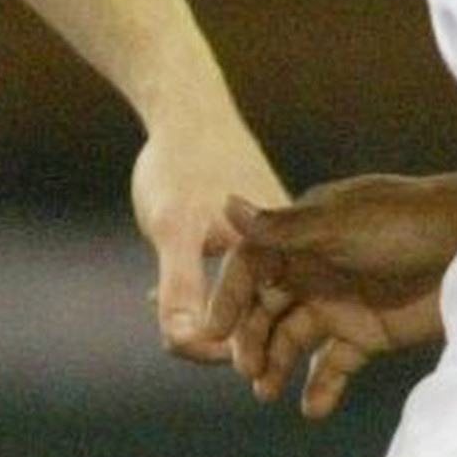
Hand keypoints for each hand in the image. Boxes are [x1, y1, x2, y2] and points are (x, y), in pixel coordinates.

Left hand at [131, 113, 287, 361]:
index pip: (261, 329)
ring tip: (175, 318)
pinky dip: (203, 284)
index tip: (179, 343)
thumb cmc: (182, 165)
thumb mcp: (173, 231)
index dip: (221, 350)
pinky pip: (234, 270)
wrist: (186, 106)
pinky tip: (166, 288)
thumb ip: (180, 288)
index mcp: (282, 254)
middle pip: (258, 315)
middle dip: (219, 334)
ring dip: (210, 311)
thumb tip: (186, 343)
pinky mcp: (256, 227)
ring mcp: (276, 236)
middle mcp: (290, 247)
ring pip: (246, 294)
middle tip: (176, 335)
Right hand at [207, 169, 456, 416]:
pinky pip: (334, 366)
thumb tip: (226, 206)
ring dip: (277, 366)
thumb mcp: (342, 224)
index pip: (250, 268)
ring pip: (292, 341)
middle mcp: (313, 271)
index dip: (229, 298)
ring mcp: (340, 304)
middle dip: (251, 341)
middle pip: (266, 311)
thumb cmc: (407, 222)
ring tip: (267, 392)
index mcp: (302, 238)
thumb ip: (284, 227)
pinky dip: (320, 388)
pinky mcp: (368, 335)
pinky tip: (310, 410)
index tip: (213, 332)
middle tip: (247, 371)